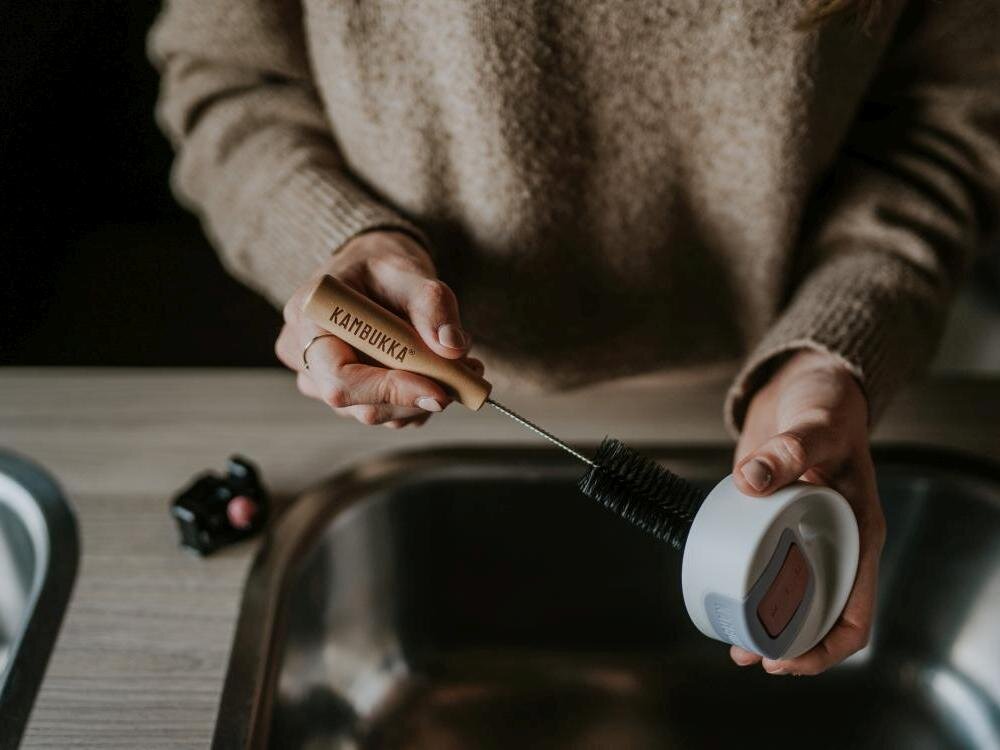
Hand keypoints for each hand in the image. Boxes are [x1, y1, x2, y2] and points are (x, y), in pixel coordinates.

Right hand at [275, 231, 482, 427]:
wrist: (375, 277)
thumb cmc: (384, 269)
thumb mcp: (409, 271)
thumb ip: (431, 305)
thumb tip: (452, 347)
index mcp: (310, 315)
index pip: (339, 377)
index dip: (388, 390)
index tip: (438, 390)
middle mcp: (305, 353)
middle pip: (362, 405)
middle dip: (419, 396)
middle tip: (469, 372)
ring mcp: (322, 381)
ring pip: (380, 413)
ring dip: (426, 397)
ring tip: (459, 363)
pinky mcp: (349, 395)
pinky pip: (388, 412)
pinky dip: (420, 400)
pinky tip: (437, 372)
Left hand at [730, 350, 885, 674]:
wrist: (805, 388)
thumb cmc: (826, 407)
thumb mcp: (815, 426)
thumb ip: (790, 447)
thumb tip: (752, 478)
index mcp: (859, 534)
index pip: (855, 613)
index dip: (825, 648)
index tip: (787, 660)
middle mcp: (834, 544)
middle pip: (819, 618)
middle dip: (789, 648)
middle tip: (749, 657)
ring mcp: (804, 538)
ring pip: (792, 602)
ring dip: (767, 629)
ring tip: (736, 647)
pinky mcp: (776, 526)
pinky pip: (769, 571)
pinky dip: (752, 594)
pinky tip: (728, 603)